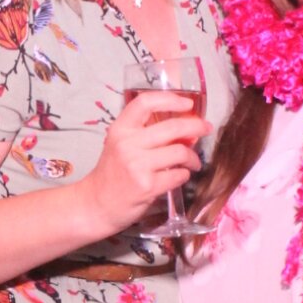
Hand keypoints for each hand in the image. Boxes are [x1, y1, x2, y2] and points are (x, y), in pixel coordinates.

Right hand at [81, 92, 207, 235]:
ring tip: (193, 162)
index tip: (187, 103)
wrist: (96, 204)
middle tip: (205, 128)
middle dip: (196, 126)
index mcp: (120, 129)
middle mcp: (127, 144)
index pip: (145, 103)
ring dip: (192, 157)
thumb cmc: (112, 173)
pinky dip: (184, 175)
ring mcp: (137, 165)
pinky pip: (178, 175)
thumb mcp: (121, 145)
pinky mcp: (147, 186)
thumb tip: (187, 128)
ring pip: (180, 152)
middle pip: (173, 127)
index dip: (170, 99)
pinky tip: (180, 176)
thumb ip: (147, 134)